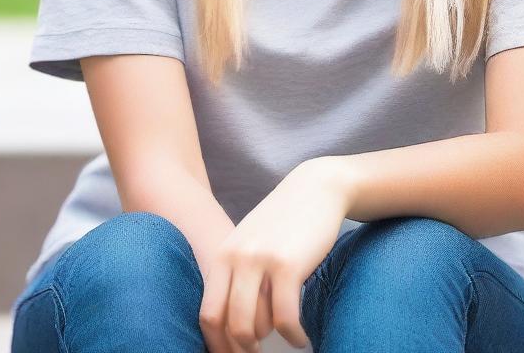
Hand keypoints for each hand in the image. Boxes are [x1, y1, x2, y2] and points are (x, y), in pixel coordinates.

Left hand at [198, 157, 352, 352]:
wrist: (316, 188)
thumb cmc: (284, 222)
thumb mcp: (251, 243)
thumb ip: (236, 275)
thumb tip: (232, 326)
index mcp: (223, 255)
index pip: (207, 315)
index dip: (218, 346)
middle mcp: (236, 258)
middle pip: (227, 325)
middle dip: (241, 350)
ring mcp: (260, 260)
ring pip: (252, 326)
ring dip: (268, 341)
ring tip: (283, 337)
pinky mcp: (288, 265)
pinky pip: (285, 319)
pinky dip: (293, 336)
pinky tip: (301, 337)